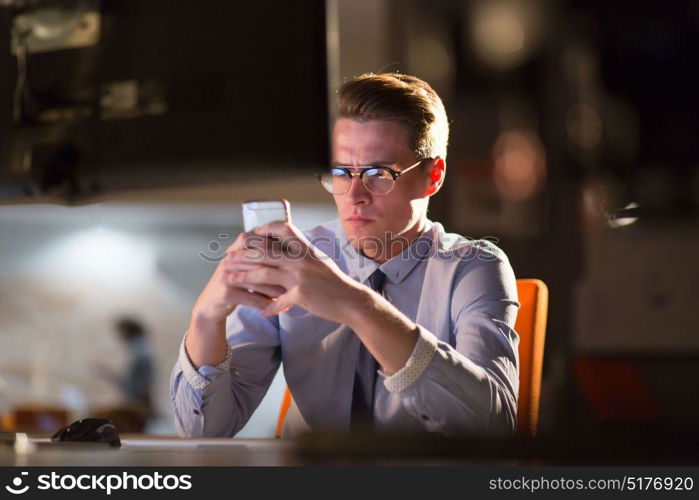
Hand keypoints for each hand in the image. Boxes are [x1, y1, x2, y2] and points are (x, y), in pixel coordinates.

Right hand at [191, 231, 286, 322]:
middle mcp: (229, 260)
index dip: (273, 245)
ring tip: (288, 295)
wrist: (210, 306)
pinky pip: (251, 297)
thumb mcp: (243, 266)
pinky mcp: (225, 294)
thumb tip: (287, 248)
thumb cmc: (234, 284)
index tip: (289, 256)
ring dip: (275, 289)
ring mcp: (225, 276)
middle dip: (278, 269)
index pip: (254, 239)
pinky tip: (275, 306)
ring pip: (257, 280)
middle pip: (258, 260)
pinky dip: (265, 302)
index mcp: (234, 250)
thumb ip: (258, 256)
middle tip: (294, 277)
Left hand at [224, 221, 365, 321]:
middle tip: (227, 257)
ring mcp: (300, 277)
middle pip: (265, 251)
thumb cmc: (335, 282)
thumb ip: (302, 253)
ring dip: (244, 277)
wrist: (351, 300)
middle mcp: (301, 259)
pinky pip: (277, 300)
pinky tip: (259, 311)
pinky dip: (267, 306)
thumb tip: (288, 247)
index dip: (263, 230)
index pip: (282, 228)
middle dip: (243, 254)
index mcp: (305, 248)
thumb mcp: (319, 260)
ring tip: (229, 279)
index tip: (249, 235)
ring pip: (264, 274)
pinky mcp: (301, 295)